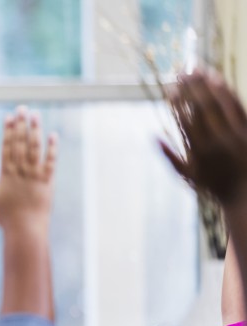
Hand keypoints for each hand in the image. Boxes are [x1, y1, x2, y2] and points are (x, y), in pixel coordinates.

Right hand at [0, 106, 57, 232]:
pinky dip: (52, 148)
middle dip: (21, 125)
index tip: (9, 117)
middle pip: (20, 143)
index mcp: (6, 174)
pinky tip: (53, 135)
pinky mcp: (48, 181)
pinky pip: (51, 161)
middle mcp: (21, 172)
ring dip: (35, 130)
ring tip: (36, 115)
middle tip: (22, 108)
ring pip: (35, 148)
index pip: (7, 147)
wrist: (25, 229)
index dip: (8, 131)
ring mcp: (35, 175)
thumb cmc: (6, 216)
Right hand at [161, 70, 246, 207]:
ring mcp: (234, 133)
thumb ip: (169, 157)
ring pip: (218, 103)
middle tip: (181, 71)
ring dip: (206, 84)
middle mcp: (216, 140)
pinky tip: (217, 79)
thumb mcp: (188, 176)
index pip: (185, 120)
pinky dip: (226, 91)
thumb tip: (153, 137)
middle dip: (190, 87)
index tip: (170, 88)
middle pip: (200, 107)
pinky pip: (236, 105)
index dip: (177, 102)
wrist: (246, 193)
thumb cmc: (214, 185)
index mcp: (198, 151)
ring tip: (196, 68)